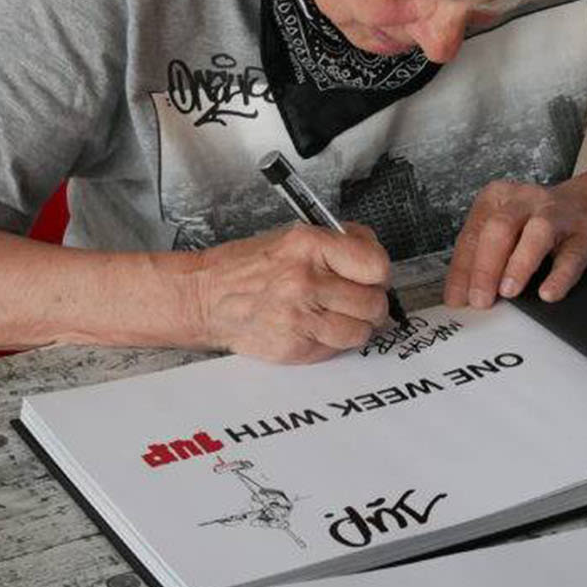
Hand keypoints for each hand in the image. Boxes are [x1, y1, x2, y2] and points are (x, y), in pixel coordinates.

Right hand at [191, 221, 392, 362]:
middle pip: (373, 303)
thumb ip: (341, 244)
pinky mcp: (294, 347)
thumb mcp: (295, 237)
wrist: (208, 297)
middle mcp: (305, 281)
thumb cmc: (251, 267)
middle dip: (369, 303)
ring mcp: (299, 317)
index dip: (379, 274)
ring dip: (355, 325)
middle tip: (353, 299)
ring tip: (334, 315)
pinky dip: (334, 342)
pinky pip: (338, 349)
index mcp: (309, 245)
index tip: (373, 277)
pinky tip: (315, 327)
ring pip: (361, 331)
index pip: (376, 265)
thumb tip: (376, 262)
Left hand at [443, 175, 586, 309]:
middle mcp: (524, 200)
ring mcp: (556, 213)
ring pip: (536, 233)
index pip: (472, 234)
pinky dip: (559, 276)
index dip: (462, 270)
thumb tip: (464, 295)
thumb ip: (483, 256)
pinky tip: (548, 292)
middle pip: (498, 229)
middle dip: (485, 268)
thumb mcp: (505, 229)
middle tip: (480, 300)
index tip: (458, 299)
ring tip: (508, 291)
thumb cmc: (535, 221)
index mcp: (496, 197)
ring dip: (519, 264)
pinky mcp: (584, 233)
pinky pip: (571, 255)